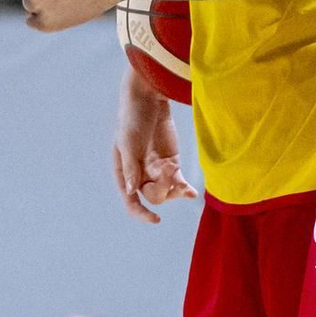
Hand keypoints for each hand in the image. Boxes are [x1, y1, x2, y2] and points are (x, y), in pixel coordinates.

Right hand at [113, 75, 195, 222]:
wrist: (148, 98)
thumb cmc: (132, 118)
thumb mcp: (128, 142)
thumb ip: (131, 167)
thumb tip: (130, 191)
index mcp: (123, 172)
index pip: (130, 200)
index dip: (141, 212)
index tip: (155, 219)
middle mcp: (139, 174)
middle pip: (152, 196)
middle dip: (162, 188)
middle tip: (168, 169)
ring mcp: (156, 169)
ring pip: (167, 191)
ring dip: (174, 187)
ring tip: (177, 173)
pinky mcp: (171, 162)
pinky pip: (178, 181)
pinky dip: (185, 188)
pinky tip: (192, 193)